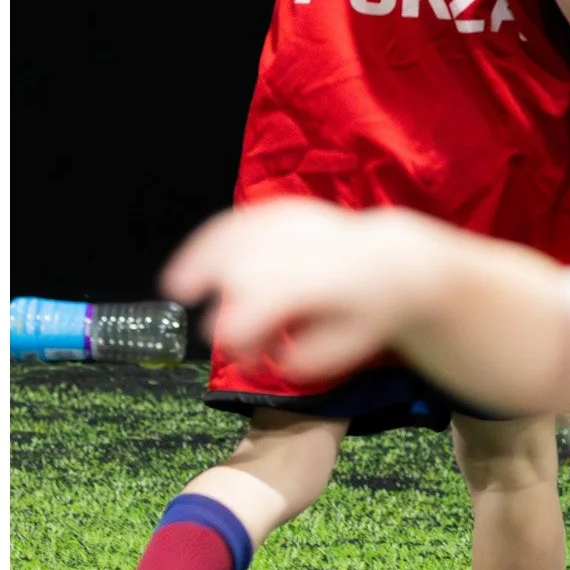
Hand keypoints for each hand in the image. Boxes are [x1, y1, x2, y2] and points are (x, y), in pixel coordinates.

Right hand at [161, 200, 434, 382]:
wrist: (392, 262)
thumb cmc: (366, 313)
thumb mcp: (347, 349)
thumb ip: (307, 359)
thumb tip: (272, 358)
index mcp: (325, 284)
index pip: (269, 305)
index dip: (244, 334)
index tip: (238, 355)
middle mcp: (307, 248)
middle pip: (246, 269)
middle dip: (223, 301)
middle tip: (212, 332)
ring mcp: (296, 224)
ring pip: (240, 235)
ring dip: (202, 259)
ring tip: (176, 286)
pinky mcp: (287, 210)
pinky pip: (244, 218)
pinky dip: (214, 237)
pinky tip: (194, 258)